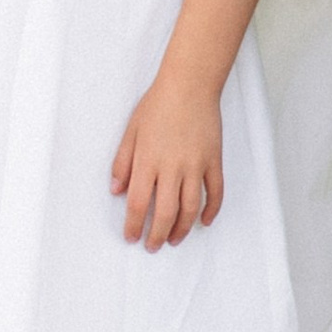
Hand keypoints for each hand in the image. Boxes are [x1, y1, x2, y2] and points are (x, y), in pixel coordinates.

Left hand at [112, 75, 223, 249]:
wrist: (190, 85)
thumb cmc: (158, 105)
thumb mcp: (131, 131)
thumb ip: (122, 162)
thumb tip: (116, 191)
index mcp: (148, 160)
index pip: (139, 203)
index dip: (134, 225)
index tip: (131, 237)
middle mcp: (172, 167)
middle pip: (166, 212)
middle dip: (157, 235)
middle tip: (152, 246)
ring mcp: (196, 165)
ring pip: (191, 207)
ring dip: (182, 229)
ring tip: (174, 239)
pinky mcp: (213, 160)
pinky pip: (215, 192)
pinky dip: (211, 210)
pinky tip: (203, 221)